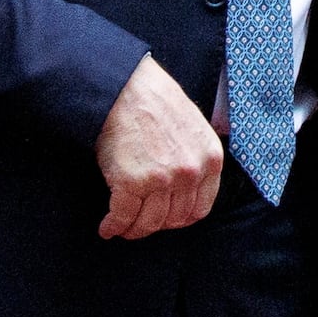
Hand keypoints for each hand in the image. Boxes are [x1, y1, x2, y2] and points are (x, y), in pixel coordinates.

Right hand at [94, 54, 223, 239]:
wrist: (124, 87)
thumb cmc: (153, 100)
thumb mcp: (192, 126)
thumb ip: (194, 156)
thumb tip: (183, 185)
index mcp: (210, 159)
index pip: (199, 208)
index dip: (180, 219)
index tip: (165, 219)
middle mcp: (190, 173)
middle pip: (174, 219)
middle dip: (155, 225)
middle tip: (140, 223)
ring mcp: (161, 180)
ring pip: (149, 223)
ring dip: (133, 230)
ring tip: (122, 227)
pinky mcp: (131, 183)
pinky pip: (123, 216)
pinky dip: (113, 226)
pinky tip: (107, 228)